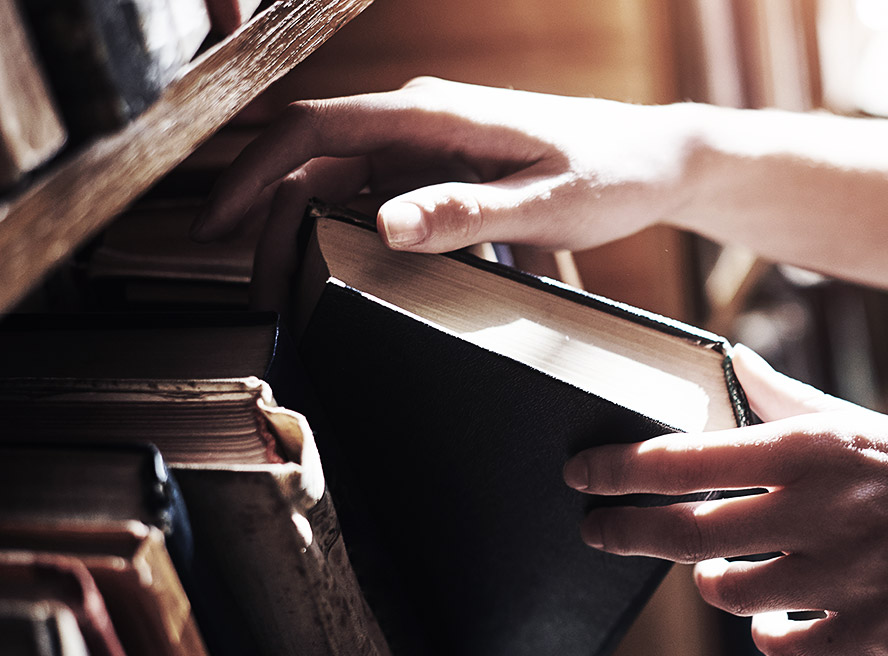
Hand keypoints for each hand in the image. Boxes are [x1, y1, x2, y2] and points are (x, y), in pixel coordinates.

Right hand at [194, 77, 696, 308]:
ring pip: (342, 184)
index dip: (256, 174)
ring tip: (287, 294)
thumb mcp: (543, 202)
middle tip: (256, 291)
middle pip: (317, 164)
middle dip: (271, 222)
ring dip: (306, 234)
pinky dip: (349, 234)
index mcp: (434, 116)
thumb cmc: (611, 174)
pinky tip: (339, 277)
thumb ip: (465, 214)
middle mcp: (422, 121)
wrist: (658, 160)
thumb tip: (381, 224)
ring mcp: (432, 145)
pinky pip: (379, 197)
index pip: (317, 130)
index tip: (217, 225)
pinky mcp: (446, 170)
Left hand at [564, 348, 887, 655]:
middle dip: (622, 532)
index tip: (582, 474)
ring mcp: (844, 586)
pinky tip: (799, 609)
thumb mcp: (886, 427)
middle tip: (597, 529)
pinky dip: (778, 628)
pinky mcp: (872, 646)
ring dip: (719, 578)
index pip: (681, 458)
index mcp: (821, 449)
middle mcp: (821, 515)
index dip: (616, 470)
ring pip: (727, 593)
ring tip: (737, 564)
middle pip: (682, 533)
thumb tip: (733, 371)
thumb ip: (798, 407)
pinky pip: (780, 644)